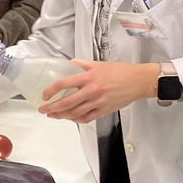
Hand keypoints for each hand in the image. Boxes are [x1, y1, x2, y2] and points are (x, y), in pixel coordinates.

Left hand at [39, 60, 159, 123]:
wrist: (140, 81)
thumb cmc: (122, 71)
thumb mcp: (100, 64)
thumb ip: (83, 64)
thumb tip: (72, 63)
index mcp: (88, 77)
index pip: (63, 84)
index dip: (50, 91)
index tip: (45, 95)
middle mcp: (92, 91)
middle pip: (66, 102)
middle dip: (52, 108)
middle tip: (43, 109)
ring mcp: (98, 102)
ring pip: (75, 113)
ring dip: (61, 115)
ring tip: (53, 115)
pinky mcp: (105, 110)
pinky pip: (87, 118)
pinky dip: (76, 119)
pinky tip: (70, 118)